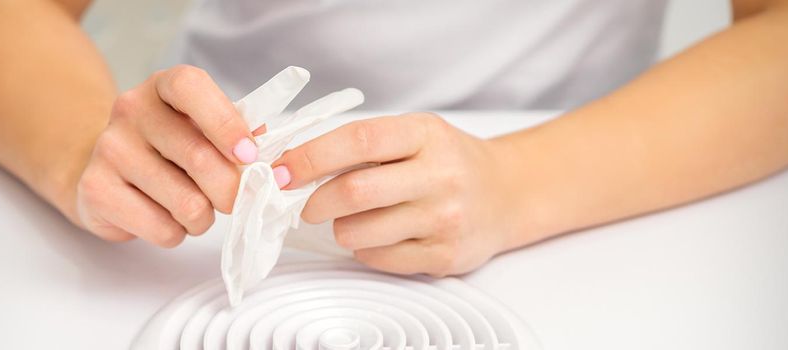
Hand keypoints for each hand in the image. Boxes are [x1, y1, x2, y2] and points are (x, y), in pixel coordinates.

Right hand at [73, 65, 259, 246]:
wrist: (106, 169)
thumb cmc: (170, 148)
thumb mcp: (203, 127)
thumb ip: (239, 132)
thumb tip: (269, 148)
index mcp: (163, 86)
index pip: (191, 88)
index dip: (226, 124)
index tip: (249, 155)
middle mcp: (131, 110)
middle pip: (199, 157)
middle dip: (231, 191)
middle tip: (234, 199)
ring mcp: (109, 149)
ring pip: (186, 203)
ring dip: (204, 217)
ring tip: (194, 208)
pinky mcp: (95, 190)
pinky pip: (162, 228)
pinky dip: (176, 233)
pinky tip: (166, 217)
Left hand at [273, 113, 516, 275]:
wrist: (507, 194)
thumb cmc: (448, 161)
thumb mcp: (416, 133)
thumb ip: (364, 144)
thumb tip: (293, 162)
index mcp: (425, 135)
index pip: (357, 141)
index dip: (310, 157)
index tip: (281, 170)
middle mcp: (440, 175)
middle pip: (354, 192)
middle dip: (315, 202)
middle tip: (306, 205)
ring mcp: (445, 218)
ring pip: (361, 233)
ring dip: (341, 228)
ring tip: (352, 219)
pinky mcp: (444, 255)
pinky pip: (380, 258)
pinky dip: (365, 249)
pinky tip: (378, 235)